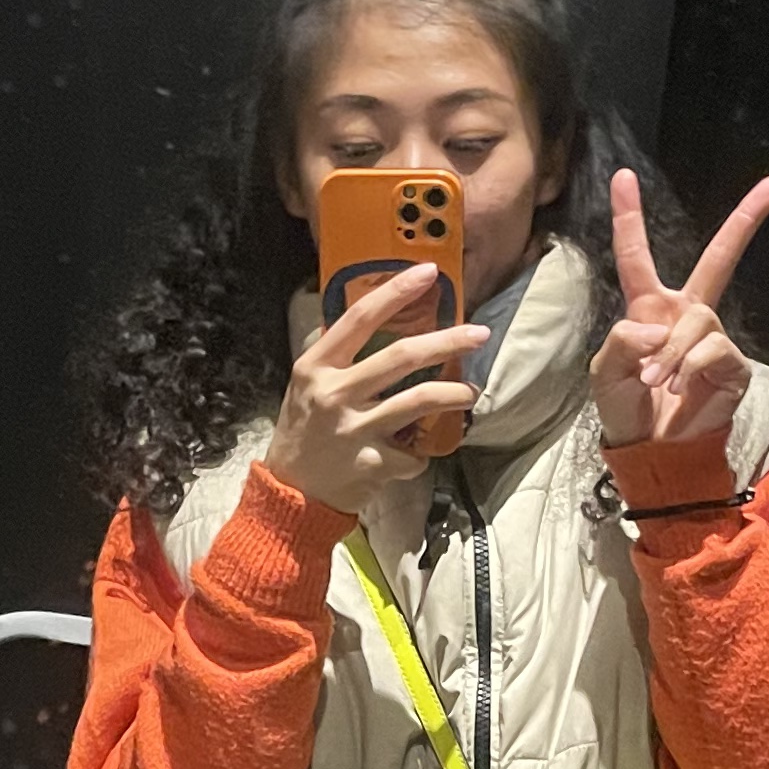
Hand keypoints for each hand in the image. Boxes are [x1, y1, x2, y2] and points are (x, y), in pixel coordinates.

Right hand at [259, 267, 487, 512]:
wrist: (290, 496)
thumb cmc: (303, 433)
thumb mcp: (307, 386)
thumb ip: (338, 357)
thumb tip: (379, 320)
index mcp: (316, 367)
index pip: (359, 318)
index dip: (396, 292)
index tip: (428, 272)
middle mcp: (335, 393)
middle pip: (402, 357)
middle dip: (448, 342)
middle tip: (479, 334)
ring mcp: (355, 430)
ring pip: (420, 401)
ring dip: (455, 394)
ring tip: (471, 393)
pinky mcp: (373, 463)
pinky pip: (414, 452)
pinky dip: (419, 452)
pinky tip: (414, 453)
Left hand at [588, 166, 768, 449]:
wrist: (653, 452)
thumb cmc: (627, 411)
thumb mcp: (606, 373)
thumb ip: (622, 341)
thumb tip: (659, 327)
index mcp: (649, 309)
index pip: (637, 256)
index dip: (630, 217)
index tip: (623, 176)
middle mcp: (685, 315)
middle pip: (719, 258)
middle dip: (747, 220)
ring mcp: (712, 338)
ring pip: (698, 319)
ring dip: (673, 351)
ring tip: (659, 382)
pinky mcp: (732, 364)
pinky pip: (713, 348)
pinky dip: (690, 366)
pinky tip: (680, 389)